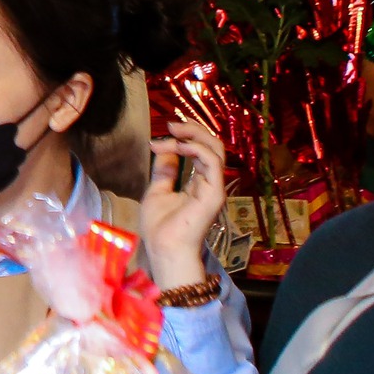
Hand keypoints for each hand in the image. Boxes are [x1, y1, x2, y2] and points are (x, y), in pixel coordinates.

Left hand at [141, 118, 227, 292]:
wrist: (164, 249)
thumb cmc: (159, 227)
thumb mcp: (157, 191)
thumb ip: (164, 171)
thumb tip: (165, 149)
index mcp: (198, 183)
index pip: (201, 151)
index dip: (185, 137)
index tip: (163, 133)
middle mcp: (210, 183)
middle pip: (213, 146)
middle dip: (193, 130)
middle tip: (171, 124)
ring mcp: (214, 188)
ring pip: (216, 150)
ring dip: (193, 135)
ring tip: (172, 131)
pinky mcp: (215, 193)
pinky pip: (212, 163)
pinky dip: (196, 149)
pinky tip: (178, 146)